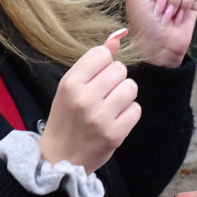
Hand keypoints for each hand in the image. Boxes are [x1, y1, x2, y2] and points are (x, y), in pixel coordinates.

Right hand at [39, 31, 139, 172]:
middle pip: (120, 69)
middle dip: (115, 80)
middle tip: (103, 95)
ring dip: (124, 95)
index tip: (96, 78)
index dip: (103, 64)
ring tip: (111, 106)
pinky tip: (116, 120)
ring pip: (131, 87)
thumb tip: (117, 37)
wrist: (60, 158)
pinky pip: (136, 109)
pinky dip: (129, 114)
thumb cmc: (66, 118)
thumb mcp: (71, 87)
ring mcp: (100, 117)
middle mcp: (85, 98)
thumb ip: (93, 62)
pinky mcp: (115, 134)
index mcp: (70, 83)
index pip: (101, 54)